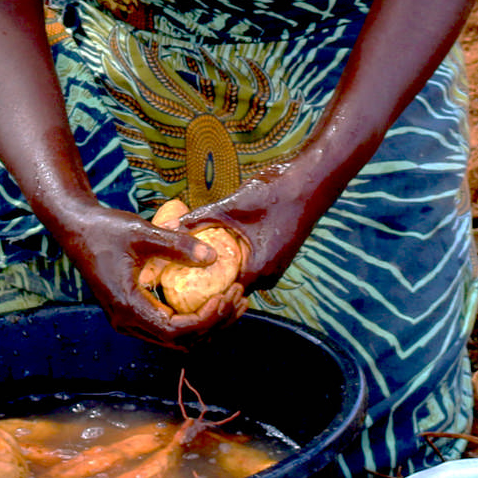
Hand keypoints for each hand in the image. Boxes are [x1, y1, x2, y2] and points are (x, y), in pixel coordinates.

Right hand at [53, 204, 243, 347]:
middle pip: (180, 342)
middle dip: (214, 323)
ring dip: (207, 324)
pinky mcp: (134, 312)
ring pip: (177, 339)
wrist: (77, 229)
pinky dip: (193, 318)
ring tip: (233, 299)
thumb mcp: (142, 233)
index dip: (206, 320)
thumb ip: (177, 245)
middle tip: (238, 297)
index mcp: (127, 307)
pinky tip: (212, 298)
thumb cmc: (106, 229)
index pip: (175, 331)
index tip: (226, 296)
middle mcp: (127, 322)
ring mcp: (130, 320)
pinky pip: (169, 327)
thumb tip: (214, 257)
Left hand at [182, 172, 319, 294]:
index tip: (175, 282)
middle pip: (229, 287)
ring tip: (192, 261)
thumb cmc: (273, 195)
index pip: (222, 294)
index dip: (197, 290)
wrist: (308, 183)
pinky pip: (249, 266)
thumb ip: (199, 219)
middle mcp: (268, 276)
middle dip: (206, 281)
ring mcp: (274, 268)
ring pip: (239, 276)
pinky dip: (233, 260)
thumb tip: (168, 225)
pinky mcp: (275, 257)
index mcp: (258, 271)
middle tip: (179, 272)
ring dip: (219, 270)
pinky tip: (215, 247)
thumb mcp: (230, 207)